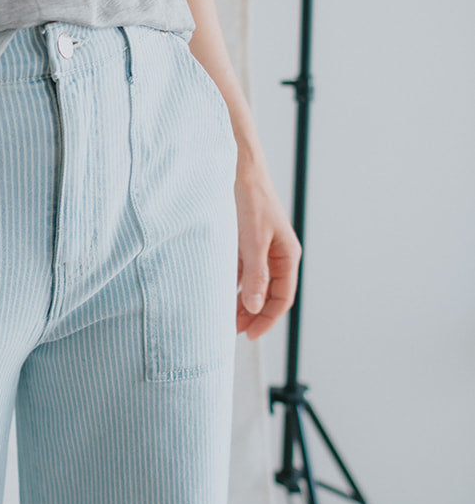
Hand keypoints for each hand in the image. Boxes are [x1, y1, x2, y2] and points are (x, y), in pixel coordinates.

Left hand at [233, 155, 301, 341]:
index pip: (282, 297)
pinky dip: (231, 284)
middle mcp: (275, 254)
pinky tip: (218, 293)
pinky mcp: (243, 241)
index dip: (267, 319)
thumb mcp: (253, 240)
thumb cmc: (251, 200)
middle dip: (252, 314)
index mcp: (286, 255)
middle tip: (232, 332)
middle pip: (267, 294)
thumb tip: (254, 307)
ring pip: (252, 284)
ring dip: (240, 301)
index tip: (250, 335)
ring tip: (223, 318)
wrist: (238, 168)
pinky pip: (240, 270)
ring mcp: (259, 248)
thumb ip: (254, 275)